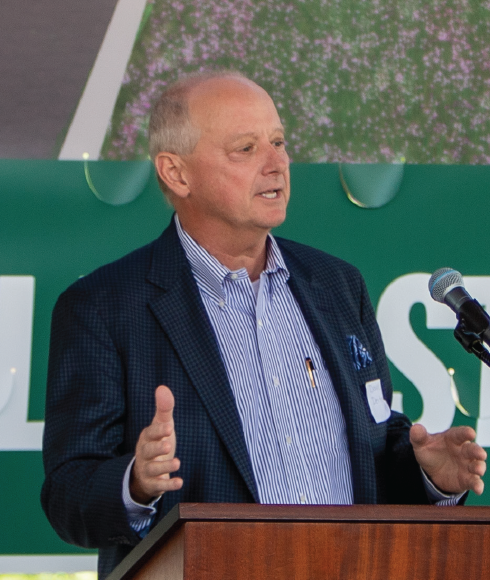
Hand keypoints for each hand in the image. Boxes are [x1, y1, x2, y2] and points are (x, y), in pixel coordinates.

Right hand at [130, 385, 182, 503]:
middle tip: (169, 445)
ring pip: (153, 469)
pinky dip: (169, 485)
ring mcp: (147, 470)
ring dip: (165, 467)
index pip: (150, 433)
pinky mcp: (153, 484)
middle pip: (148, 451)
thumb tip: (162, 387)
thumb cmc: (157, 443)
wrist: (146, 471)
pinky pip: (159, 486)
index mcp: (146, 438)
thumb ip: (164, 408)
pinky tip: (180, 482)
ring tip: (177, 463)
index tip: (169, 427)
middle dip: (158, 448)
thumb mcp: (161, 426)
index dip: (158, 431)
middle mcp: (144, 454)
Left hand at [410, 424, 486, 494]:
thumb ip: (418, 436)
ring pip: (476, 465)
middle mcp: (463, 451)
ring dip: (479, 467)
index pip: (460, 434)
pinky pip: (474, 481)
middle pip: (472, 449)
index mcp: (453, 438)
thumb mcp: (421, 444)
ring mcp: (467, 465)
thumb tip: (415, 428)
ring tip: (478, 470)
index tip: (470, 433)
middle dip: (477, 451)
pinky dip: (477, 485)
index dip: (466, 433)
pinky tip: (478, 489)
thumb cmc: (430, 451)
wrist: (431, 470)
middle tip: (481, 454)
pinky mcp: (467, 479)